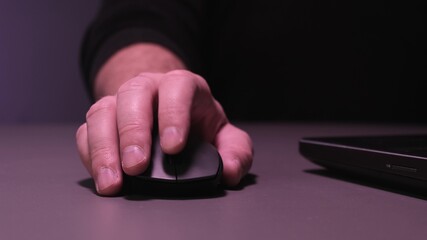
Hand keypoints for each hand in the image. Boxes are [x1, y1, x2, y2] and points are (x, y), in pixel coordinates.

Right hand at [76, 70, 252, 195]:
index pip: (177, 88)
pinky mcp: (102, 119)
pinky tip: (102, 175)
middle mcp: (148, 87)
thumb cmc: (196, 124)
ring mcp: (121, 101)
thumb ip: (235, 151)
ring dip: (104, 147)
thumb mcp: (224, 136)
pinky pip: (87, 131)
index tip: (173, 147)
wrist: (167, 111)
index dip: (173, 115)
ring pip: (103, 111)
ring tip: (113, 180)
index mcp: (182, 86)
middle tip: (137, 165)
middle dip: (133, 131)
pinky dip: (90, 154)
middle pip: (134, 95)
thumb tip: (230, 171)